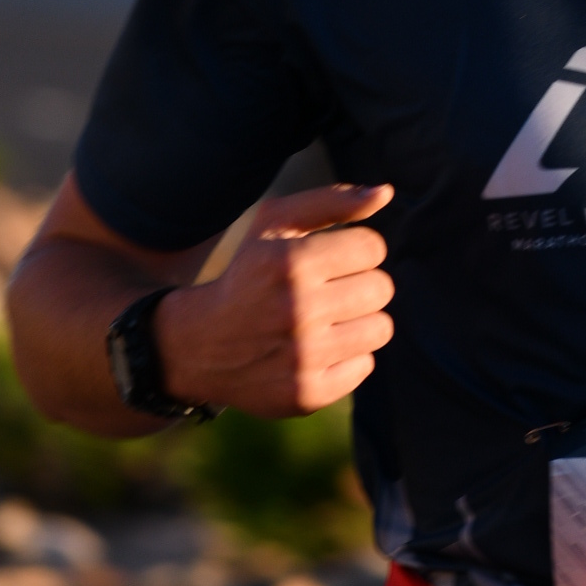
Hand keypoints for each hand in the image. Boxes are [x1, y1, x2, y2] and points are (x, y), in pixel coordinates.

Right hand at [155, 183, 393, 416]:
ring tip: (325, 321)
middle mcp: (298, 310)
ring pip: (381, 328)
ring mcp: (304, 356)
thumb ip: (331, 202)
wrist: (200, 345)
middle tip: (327, 293)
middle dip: (359, 286)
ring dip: (358, 322)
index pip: (373, 247)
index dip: (355, 252)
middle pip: (382, 288)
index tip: (329, 262)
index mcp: (291, 262)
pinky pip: (366, 365)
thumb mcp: (273, 225)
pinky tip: (316, 351)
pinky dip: (347, 357)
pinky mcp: (309, 393)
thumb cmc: (248, 275)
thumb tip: (385, 193)